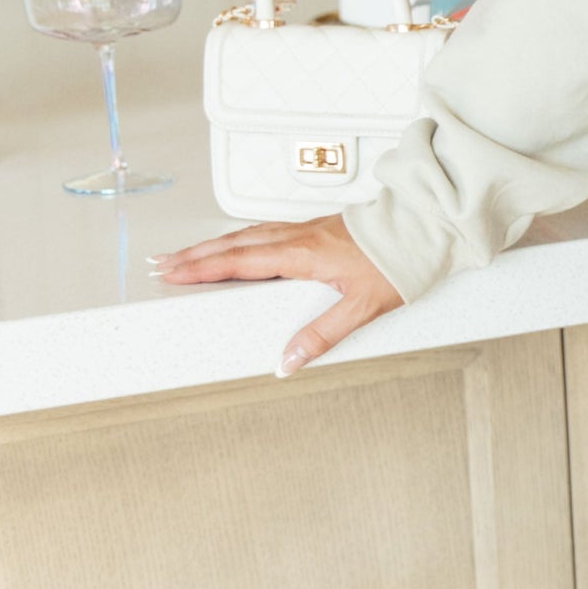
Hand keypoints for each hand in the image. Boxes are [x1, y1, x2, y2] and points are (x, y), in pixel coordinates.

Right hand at [149, 212, 404, 375]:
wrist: (426, 227)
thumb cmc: (400, 260)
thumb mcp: (363, 307)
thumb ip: (322, 335)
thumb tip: (288, 360)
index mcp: (302, 253)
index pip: (239, 262)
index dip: (202, 269)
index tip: (171, 273)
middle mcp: (298, 237)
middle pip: (233, 244)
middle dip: (194, 255)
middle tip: (162, 264)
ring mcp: (304, 229)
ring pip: (247, 235)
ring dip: (213, 246)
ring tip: (187, 257)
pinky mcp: (314, 228)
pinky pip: (264, 232)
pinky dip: (239, 239)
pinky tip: (235, 246)